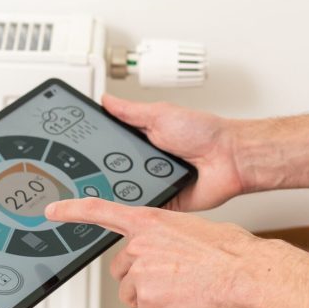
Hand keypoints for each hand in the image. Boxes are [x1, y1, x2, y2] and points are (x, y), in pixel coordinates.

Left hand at [46, 197, 269, 307]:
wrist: (246, 270)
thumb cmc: (229, 251)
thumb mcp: (191, 229)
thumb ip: (166, 238)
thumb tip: (164, 254)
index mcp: (150, 220)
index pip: (100, 211)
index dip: (72, 210)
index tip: (51, 211)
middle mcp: (140, 243)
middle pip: (122, 272)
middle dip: (143, 282)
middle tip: (175, 282)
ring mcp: (141, 269)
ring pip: (134, 297)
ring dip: (156, 302)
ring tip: (187, 294)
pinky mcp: (147, 295)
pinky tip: (189, 306)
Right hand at [102, 94, 244, 211]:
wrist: (230, 158)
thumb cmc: (205, 133)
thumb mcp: (160, 114)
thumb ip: (130, 111)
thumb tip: (106, 99)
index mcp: (144, 140)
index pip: (112, 145)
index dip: (97, 148)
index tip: (79, 149)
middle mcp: (147, 162)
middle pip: (114, 170)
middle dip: (106, 171)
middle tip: (91, 170)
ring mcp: (155, 183)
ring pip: (126, 191)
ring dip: (123, 188)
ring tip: (118, 182)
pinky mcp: (164, 202)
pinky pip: (145, 208)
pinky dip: (139, 206)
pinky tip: (133, 200)